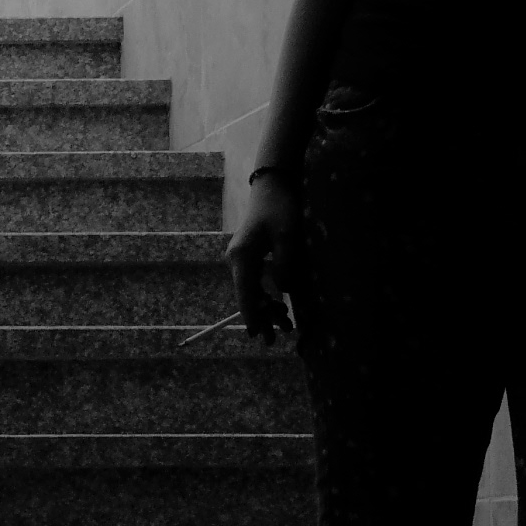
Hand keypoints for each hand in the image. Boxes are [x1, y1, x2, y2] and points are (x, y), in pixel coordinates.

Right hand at [227, 169, 298, 339]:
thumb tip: (281, 291)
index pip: (245, 293)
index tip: (256, 334)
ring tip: (286, 326)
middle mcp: (238, 260)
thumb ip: (284, 265)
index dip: (251, 315)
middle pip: (248, 296)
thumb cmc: (280, 208)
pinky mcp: (251, 257)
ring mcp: (243, 259)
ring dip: (268, 308)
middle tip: (275, 339)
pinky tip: (280, 307)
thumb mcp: (287, 236)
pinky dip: (268, 295)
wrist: (272, 186)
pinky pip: (258, 282)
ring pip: (253, 291)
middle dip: (263, 317)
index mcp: (242, 257)